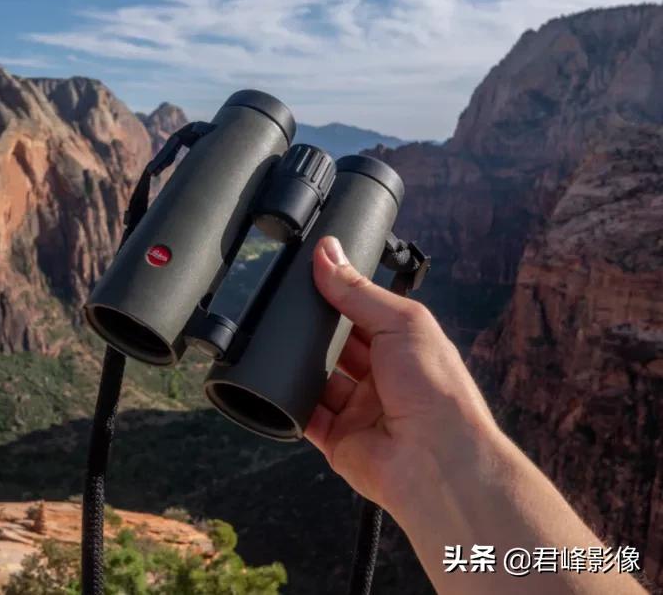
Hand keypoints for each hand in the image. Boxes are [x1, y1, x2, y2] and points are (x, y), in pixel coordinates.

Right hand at [304, 235, 499, 515]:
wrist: (437, 461)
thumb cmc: (437, 391)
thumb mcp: (401, 323)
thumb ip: (358, 291)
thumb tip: (327, 253)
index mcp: (404, 348)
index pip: (363, 314)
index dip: (338, 295)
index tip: (309, 275)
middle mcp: (382, 378)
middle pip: (337, 347)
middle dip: (315, 330)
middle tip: (288, 308)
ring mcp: (359, 410)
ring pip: (317, 380)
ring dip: (300, 365)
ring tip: (277, 343)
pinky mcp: (337, 439)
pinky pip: (304, 417)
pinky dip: (289, 403)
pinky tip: (276, 385)